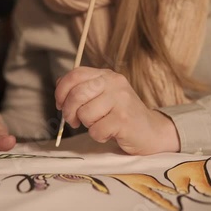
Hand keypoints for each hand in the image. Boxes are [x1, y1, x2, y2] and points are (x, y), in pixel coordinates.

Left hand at [55, 67, 179, 154]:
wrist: (151, 131)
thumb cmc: (121, 115)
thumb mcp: (103, 95)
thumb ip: (84, 89)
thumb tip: (60, 89)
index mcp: (106, 75)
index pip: (75, 75)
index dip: (61, 91)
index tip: (60, 104)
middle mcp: (114, 83)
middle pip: (76, 94)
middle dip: (69, 112)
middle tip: (74, 121)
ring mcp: (121, 100)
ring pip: (84, 114)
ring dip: (88, 125)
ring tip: (100, 125)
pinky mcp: (124, 119)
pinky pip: (96, 130)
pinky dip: (98, 136)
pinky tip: (110, 133)